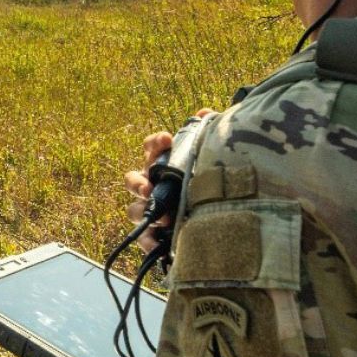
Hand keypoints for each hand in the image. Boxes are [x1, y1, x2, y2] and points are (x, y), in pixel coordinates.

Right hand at [124, 111, 213, 254]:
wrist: (223, 223)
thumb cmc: (210, 186)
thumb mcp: (211, 160)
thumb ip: (208, 135)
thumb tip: (204, 113)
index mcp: (164, 165)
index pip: (151, 149)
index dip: (155, 143)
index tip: (167, 138)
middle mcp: (153, 187)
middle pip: (132, 180)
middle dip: (137, 183)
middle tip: (149, 188)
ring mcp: (152, 211)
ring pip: (134, 210)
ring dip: (143, 211)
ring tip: (161, 218)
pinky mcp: (157, 235)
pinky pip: (144, 238)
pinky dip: (148, 240)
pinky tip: (158, 243)